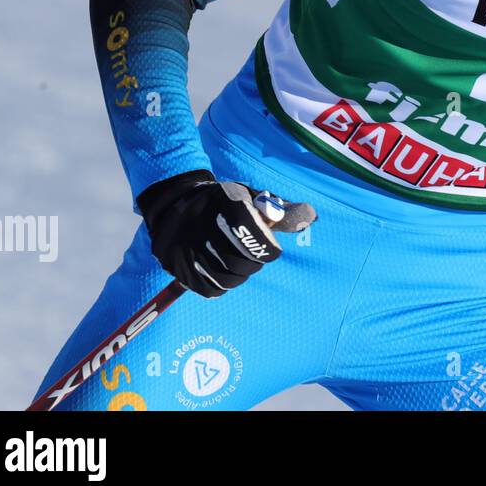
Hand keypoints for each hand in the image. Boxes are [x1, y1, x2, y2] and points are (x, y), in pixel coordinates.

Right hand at [137, 171, 316, 297]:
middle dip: (254, 262)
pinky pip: (210, 289)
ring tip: (239, 262)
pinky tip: (224, 272)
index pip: (255, 239)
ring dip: (240, 274)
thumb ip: (280, 208)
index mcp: (226, 207)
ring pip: (228, 278)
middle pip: (242, 262)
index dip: (267, 248)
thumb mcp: (249, 196)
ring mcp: (189, 251)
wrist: (173, 205)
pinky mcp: (179, 269)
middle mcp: (205, 229)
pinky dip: (222, 285)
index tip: (269, 248)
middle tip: (253, 255)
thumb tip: (311, 216)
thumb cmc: (222, 202)